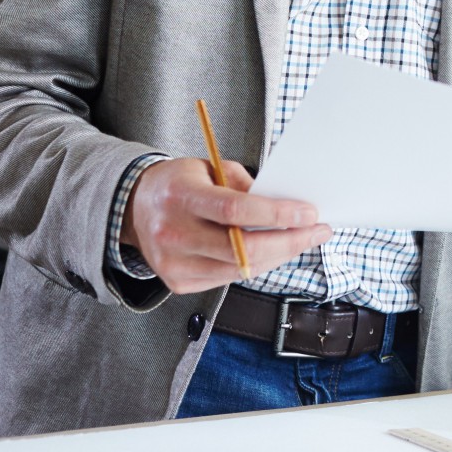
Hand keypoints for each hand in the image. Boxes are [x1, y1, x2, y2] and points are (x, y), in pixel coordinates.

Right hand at [120, 157, 330, 294]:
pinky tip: (272, 252)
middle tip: (318, 231)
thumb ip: (244, 186)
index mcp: (180, 197)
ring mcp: (173, 263)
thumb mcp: (209, 168)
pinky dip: (256, 265)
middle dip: (289, 242)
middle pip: (242, 249)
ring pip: (241, 269)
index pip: (234, 210)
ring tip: (301, 240)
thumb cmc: (179, 184)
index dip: (276, 214)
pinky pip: (229, 278)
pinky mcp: (178, 283)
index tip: (308, 213)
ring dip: (279, 256)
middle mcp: (173, 233)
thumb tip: (286, 206)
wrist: (134, 208)